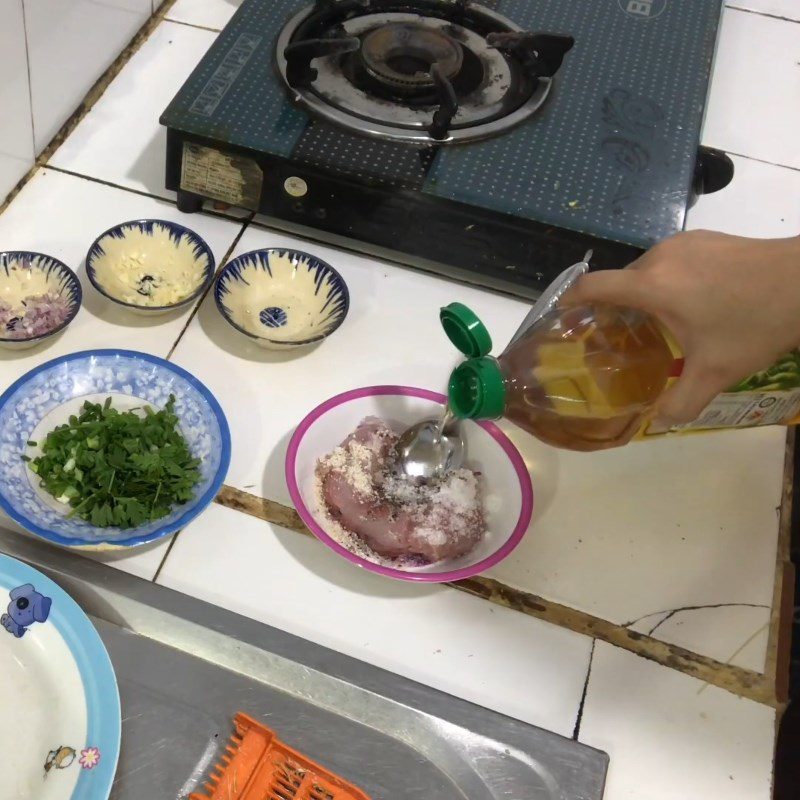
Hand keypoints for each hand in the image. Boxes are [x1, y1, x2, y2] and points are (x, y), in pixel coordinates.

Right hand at [567, 231, 799, 422]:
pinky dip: (668, 281)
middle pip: (621, 281)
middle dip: (615, 308)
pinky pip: (671, 260)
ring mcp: (684, 242)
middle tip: (623, 338)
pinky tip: (694, 302)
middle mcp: (660, 257)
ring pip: (647, 270)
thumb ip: (681, 402)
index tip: (562, 318)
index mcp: (652, 285)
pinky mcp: (705, 237)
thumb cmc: (754, 323)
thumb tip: (658, 423)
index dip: (570, 301)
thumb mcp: (716, 372)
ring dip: (645, 295)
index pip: (593, 286)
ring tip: (661, 324)